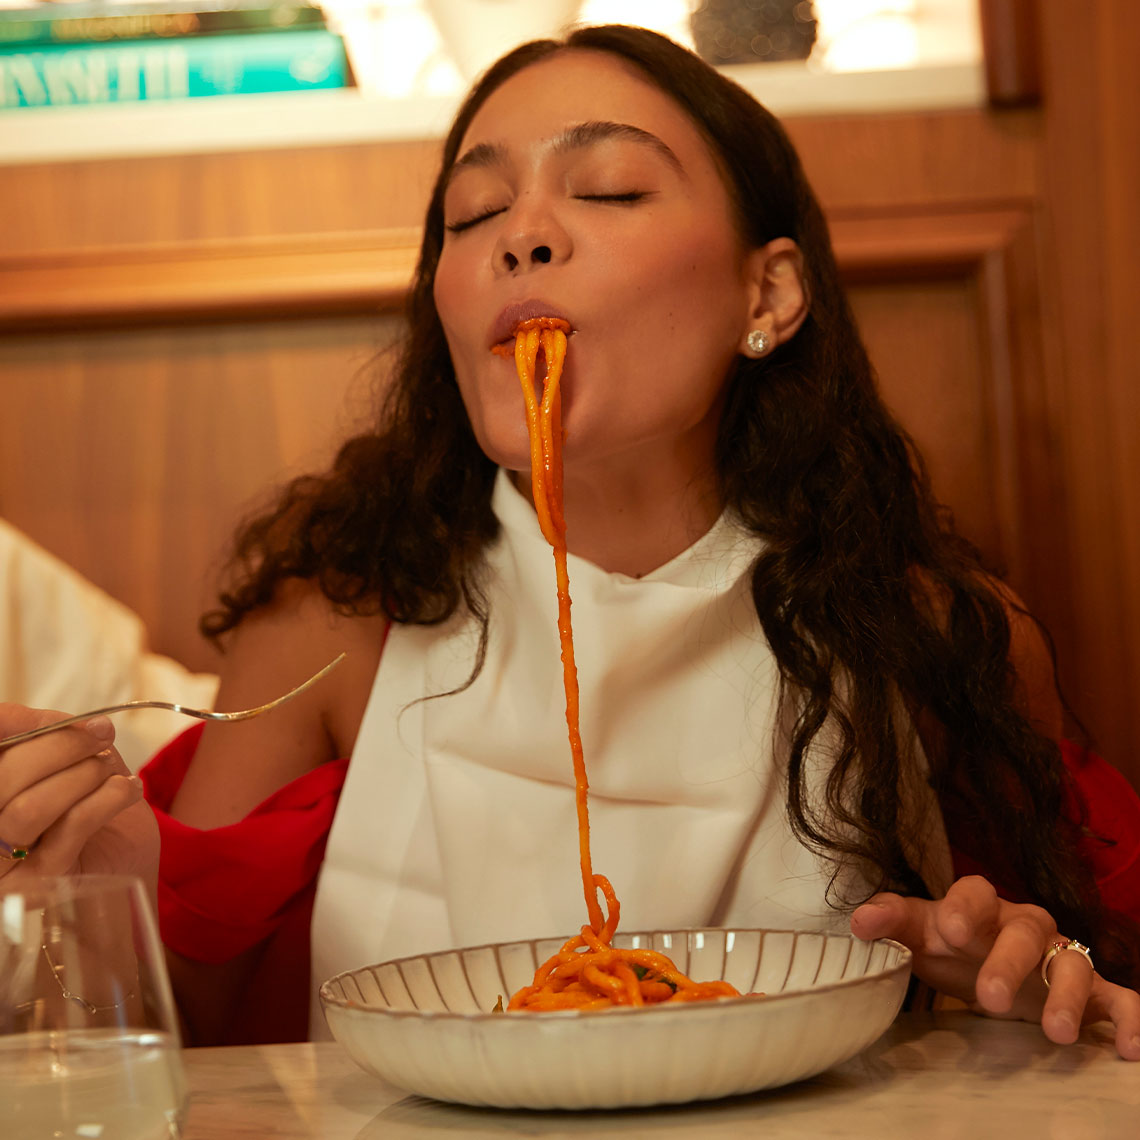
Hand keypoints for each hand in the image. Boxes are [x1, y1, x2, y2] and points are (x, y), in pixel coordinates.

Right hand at [0, 703, 158, 887]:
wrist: (125, 862)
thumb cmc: (89, 805)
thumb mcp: (69, 762)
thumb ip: (49, 737)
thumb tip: (52, 720)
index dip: (15, 723)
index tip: (60, 717)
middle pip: (6, 775)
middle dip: (63, 746)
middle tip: (102, 735)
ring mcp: (1, 864)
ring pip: (31, 807)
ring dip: (84, 775)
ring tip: (112, 770)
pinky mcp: (37, 885)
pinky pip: (71, 828)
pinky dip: (108, 798)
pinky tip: (128, 789)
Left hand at [850, 874, 1139, 1059]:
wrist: (991, 963)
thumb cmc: (955, 944)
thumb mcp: (920, 933)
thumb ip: (891, 922)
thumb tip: (858, 922)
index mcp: (982, 906)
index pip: (975, 892)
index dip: (964, 906)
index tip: (949, 929)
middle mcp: (1028, 926)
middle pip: (1026, 932)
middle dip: (1009, 963)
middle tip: (987, 998)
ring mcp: (1063, 958)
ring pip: (1076, 965)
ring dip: (1067, 998)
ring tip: (1055, 1034)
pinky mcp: (1094, 992)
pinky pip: (1121, 999)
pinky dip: (1130, 1021)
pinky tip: (1128, 1049)